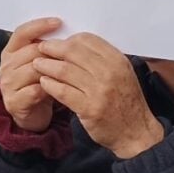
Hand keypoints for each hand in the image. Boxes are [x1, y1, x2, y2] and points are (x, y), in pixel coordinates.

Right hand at [0, 18, 61, 132]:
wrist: (31, 114)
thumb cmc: (39, 84)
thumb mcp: (41, 63)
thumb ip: (48, 49)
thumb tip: (69, 31)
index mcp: (10, 51)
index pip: (22, 32)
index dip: (40, 25)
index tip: (59, 22)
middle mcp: (6, 65)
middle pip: (31, 50)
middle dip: (54, 52)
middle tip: (74, 53)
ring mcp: (8, 84)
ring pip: (34, 70)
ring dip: (54, 71)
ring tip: (72, 72)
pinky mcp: (14, 101)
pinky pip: (35, 90)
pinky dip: (51, 89)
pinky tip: (62, 88)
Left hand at [34, 34, 162, 158]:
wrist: (136, 133)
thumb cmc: (126, 102)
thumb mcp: (122, 74)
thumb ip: (102, 60)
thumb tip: (73, 45)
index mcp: (117, 60)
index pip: (87, 40)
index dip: (68, 39)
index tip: (57, 42)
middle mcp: (110, 72)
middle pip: (73, 51)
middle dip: (53, 48)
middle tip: (40, 49)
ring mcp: (99, 91)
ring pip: (65, 70)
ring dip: (47, 65)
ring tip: (37, 64)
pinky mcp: (89, 108)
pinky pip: (63, 91)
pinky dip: (50, 85)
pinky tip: (43, 82)